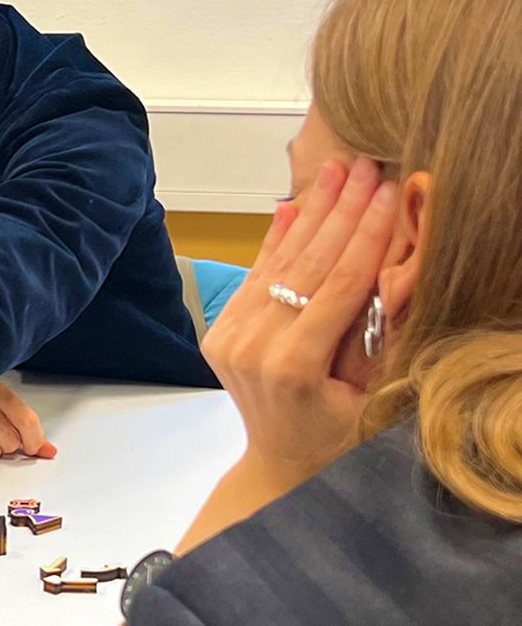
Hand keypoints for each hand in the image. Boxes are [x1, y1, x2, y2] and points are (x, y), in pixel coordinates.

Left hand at [202, 156, 398, 495]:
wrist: (281, 461)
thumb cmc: (340, 432)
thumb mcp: (373, 387)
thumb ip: (381, 328)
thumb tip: (404, 265)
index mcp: (292, 366)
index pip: (337, 285)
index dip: (366, 235)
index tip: (390, 190)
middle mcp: (252, 348)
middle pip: (305, 266)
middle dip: (340, 211)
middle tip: (366, 164)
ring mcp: (229, 339)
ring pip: (278, 264)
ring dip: (309, 213)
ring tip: (337, 170)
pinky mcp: (220, 332)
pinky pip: (255, 277)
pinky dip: (274, 240)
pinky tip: (292, 204)